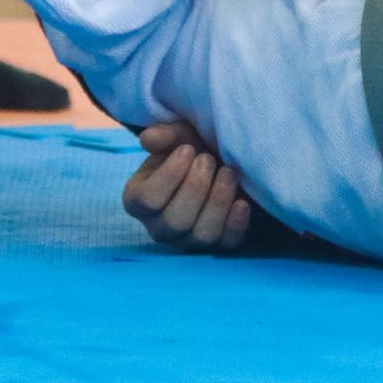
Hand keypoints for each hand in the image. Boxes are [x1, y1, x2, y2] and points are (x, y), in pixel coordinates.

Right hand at [122, 122, 255, 251]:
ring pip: (202, 235)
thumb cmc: (194, 152)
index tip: (187, 149)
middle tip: (209, 159)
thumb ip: (164, 136)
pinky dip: (236, 223)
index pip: (148, 200)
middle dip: (196, 187)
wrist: (223, 163)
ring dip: (218, 202)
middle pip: (175, 221)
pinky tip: (242, 201)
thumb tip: (149, 138)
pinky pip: (226, 243)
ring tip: (229, 172)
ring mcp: (189, 240)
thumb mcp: (179, 137)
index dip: (170, 175)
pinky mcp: (218, 246)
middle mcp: (160, 227)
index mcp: (139, 201)